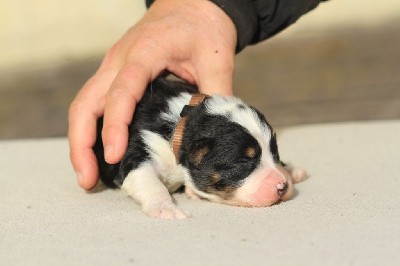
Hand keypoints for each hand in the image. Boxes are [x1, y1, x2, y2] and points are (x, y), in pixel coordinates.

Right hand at [68, 0, 236, 188]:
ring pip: (83, 104)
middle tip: (89, 179)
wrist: (191, 4)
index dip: (114, 125)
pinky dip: (90, 128)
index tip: (114, 155)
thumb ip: (217, 94)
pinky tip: (97, 152)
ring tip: (88, 175)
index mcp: (144, 53)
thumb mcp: (216, 58)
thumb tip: (215, 134)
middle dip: (81, 143)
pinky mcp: (115, 73)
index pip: (121, 92)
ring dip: (80, 140)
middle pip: (85, 102)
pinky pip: (93, 102)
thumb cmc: (202, 26)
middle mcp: (119, 60)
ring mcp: (113, 66)